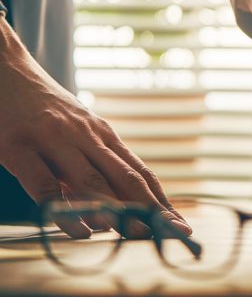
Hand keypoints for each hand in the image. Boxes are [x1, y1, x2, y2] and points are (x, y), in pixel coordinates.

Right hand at [0, 17, 188, 238]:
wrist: (6, 70)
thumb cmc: (44, 111)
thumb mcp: (77, 133)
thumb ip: (94, 165)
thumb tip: (115, 207)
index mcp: (104, 136)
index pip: (140, 172)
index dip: (162, 201)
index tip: (181, 226)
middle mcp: (86, 137)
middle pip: (126, 177)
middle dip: (150, 209)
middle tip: (170, 234)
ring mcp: (54, 140)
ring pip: (91, 180)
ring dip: (116, 209)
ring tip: (136, 233)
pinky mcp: (20, 146)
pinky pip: (46, 184)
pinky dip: (65, 209)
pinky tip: (81, 230)